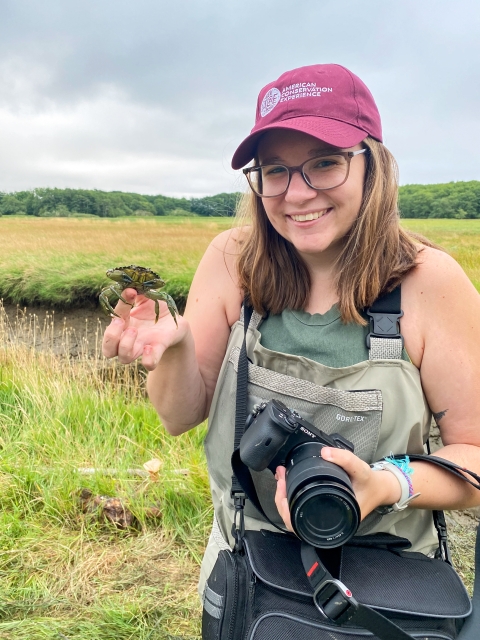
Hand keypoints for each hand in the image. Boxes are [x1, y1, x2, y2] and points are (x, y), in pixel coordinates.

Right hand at [102, 288, 187, 369]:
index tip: (131, 292)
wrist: (177, 324)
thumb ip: (138, 291)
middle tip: (122, 323)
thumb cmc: (158, 311)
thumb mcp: (148, 298)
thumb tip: (130, 287)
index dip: (119, 306)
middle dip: (111, 337)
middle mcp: (129, 339)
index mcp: (125, 324)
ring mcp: (142, 347)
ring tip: (135, 331)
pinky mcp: (157, 350)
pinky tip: (150, 347)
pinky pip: (149, 363)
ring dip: (126, 345)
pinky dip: (148, 359)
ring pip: (123, 358)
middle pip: (108, 350)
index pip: (113, 319)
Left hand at [274, 447, 401, 530]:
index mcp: (334, 519)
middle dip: (281, 500)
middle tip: (280, 479)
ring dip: (284, 498)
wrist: (380, 488)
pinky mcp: (321, 509)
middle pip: (293, 521)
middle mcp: (326, 522)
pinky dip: (292, 497)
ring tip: (281, 479)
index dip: (287, 510)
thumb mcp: (360, 469)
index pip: (301, 525)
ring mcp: (323, 517)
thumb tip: (324, 452)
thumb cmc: (370, 484)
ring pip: (295, 515)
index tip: (283, 490)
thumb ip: (345, 459)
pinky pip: (301, 508)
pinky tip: (288, 483)